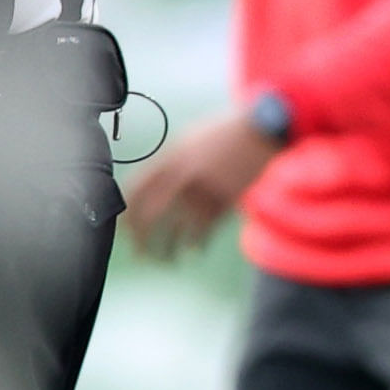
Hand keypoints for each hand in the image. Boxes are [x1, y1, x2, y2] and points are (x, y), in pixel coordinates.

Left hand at [120, 111, 280, 259]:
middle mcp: (183, 175)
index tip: (125, 227)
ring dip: (168, 249)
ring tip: (165, 260)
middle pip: (150, 214)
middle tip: (139, 253)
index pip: (136, 189)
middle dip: (141, 238)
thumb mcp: (192, 138)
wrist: (264, 129)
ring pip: (177, 230)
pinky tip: (194, 250)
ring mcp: (205, 190)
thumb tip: (155, 182)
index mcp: (171, 157)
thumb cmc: (228, 131)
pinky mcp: (226, 201)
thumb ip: (173, 160)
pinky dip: (196, 244)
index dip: (127, 211)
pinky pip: (204, 231)